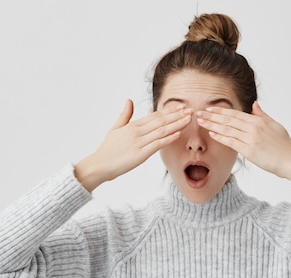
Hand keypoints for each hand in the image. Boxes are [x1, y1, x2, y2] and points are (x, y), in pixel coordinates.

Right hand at [75, 99, 191, 191]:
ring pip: (161, 131)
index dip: (169, 111)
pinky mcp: (140, 154)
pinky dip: (168, 138)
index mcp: (132, 125)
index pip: (155, 115)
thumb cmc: (108, 149)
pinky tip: (178, 134)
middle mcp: (137, 131)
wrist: (99, 164)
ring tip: (188, 119)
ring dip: (177, 124)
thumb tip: (129, 100)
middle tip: (191, 110)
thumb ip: (125, 114)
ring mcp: (139, 142)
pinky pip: (157, 144)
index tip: (181, 106)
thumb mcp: (115, 128)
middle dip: (177, 115)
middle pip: (161, 121)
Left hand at [196, 102, 290, 193]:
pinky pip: (232, 142)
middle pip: (229, 120)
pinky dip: (221, 137)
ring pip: (228, 129)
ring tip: (201, 122)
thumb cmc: (284, 145)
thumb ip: (263, 115)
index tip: (210, 108)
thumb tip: (254, 105)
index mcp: (259, 121)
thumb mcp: (275, 126)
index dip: (221, 110)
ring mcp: (251, 139)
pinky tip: (212, 134)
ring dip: (212, 125)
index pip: (236, 114)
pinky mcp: (250, 151)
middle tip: (198, 113)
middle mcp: (254, 127)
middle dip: (212, 116)